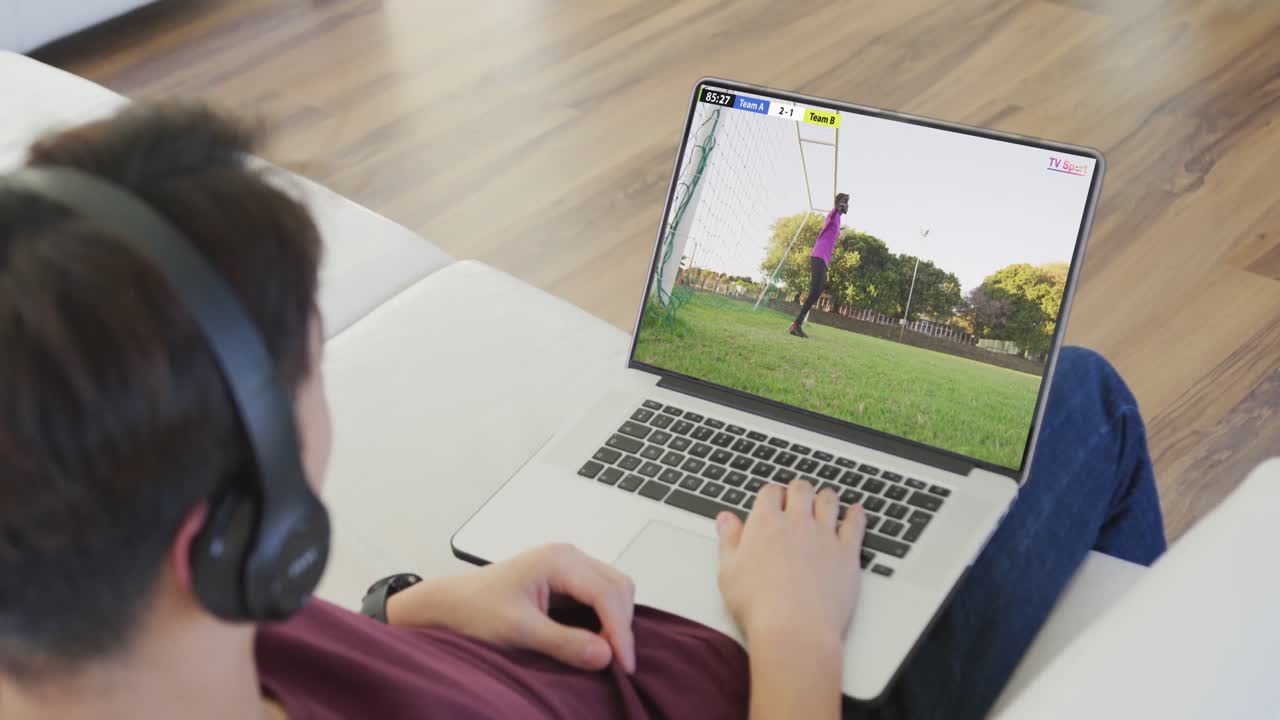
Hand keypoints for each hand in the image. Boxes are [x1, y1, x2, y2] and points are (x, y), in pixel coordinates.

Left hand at [386, 544, 636, 672]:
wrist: (449, 606)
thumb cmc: (474, 611)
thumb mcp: (517, 631)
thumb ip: (563, 642)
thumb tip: (606, 655)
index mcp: (558, 560)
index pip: (607, 593)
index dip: (620, 631)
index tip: (623, 666)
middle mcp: (568, 556)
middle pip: (618, 587)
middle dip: (621, 625)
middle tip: (615, 664)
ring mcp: (568, 566)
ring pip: (614, 590)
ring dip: (615, 621)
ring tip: (604, 654)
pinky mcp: (566, 580)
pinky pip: (600, 596)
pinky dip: (605, 619)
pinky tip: (595, 641)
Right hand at [716, 481, 866, 646]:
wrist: (794, 631)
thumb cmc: (759, 606)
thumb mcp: (728, 571)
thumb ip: (729, 540)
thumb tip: (726, 519)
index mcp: (765, 523)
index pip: (770, 492)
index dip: (771, 495)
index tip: (772, 501)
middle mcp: (797, 522)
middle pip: (801, 489)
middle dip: (798, 491)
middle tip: (797, 497)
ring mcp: (824, 536)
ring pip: (829, 500)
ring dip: (826, 497)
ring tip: (825, 500)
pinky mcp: (847, 553)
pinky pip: (855, 524)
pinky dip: (856, 514)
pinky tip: (855, 511)